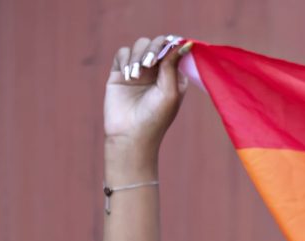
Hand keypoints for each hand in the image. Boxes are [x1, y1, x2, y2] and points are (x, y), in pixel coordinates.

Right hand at [105, 35, 187, 157]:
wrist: (130, 134)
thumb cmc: (156, 117)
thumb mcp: (170, 91)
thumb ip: (172, 65)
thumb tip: (184, 42)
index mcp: (174, 75)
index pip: (173, 49)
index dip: (170, 46)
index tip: (165, 55)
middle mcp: (157, 71)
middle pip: (156, 43)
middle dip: (152, 49)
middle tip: (149, 64)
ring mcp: (139, 70)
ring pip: (139, 45)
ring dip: (138, 56)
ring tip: (136, 76)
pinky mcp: (120, 72)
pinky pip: (122, 53)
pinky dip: (125, 60)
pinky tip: (128, 76)